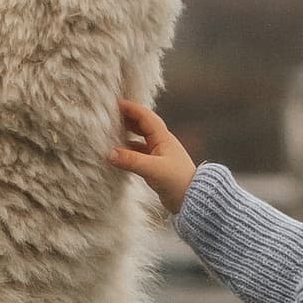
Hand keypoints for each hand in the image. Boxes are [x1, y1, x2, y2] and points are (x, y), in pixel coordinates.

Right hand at [109, 97, 197, 214]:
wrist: (193, 199)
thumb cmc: (178, 181)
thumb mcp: (153, 169)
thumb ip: (131, 161)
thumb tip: (110, 153)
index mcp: (164, 138)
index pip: (146, 117)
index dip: (132, 109)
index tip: (116, 104)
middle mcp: (161, 143)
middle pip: (142, 125)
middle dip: (128, 119)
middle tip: (111, 115)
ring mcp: (159, 154)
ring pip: (140, 139)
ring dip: (127, 134)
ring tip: (111, 131)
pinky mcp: (155, 166)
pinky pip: (139, 153)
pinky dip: (129, 150)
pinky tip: (119, 153)